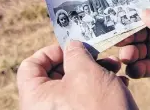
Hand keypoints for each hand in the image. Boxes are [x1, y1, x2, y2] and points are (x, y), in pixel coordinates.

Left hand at [17, 41, 137, 109]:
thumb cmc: (98, 108)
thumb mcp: (85, 72)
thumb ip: (75, 53)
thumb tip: (72, 45)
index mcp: (35, 98)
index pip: (29, 67)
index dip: (50, 52)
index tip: (71, 47)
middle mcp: (45, 108)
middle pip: (55, 74)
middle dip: (80, 60)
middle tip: (98, 54)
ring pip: (74, 84)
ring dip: (96, 71)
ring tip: (115, 67)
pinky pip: (84, 99)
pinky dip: (100, 87)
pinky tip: (119, 83)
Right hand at [117, 8, 149, 108]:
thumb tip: (143, 12)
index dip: (135, 19)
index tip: (118, 22)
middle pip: (142, 34)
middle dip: (129, 38)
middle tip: (118, 42)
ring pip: (141, 51)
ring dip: (131, 53)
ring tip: (125, 57)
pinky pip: (146, 68)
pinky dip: (138, 69)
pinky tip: (134, 70)